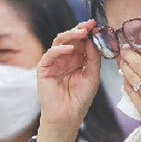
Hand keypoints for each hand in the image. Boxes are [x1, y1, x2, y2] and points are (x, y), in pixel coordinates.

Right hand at [35, 19, 101, 141]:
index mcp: (77, 60)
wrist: (68, 116)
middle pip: (70, 38)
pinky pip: (50, 54)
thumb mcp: (93, 76)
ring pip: (59, 42)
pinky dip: (59, 50)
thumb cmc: (79, 99)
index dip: (88, 33)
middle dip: (79, 30)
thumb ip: (93, 58)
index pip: (81, 41)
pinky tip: (69, 49)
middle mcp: (65, 59)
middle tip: (89, 25)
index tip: (96, 25)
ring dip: (70, 35)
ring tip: (81, 33)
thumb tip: (93, 40)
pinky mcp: (44, 69)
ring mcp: (54, 62)